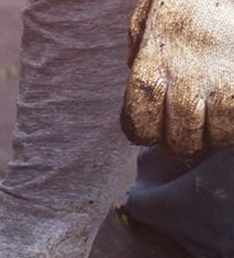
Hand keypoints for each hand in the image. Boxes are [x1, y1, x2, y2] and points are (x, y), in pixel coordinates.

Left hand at [122, 0, 233, 156]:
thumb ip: (139, 53)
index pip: (140, 125)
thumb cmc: (190, 1)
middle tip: (186, 130)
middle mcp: (186, 79)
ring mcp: (223, 82)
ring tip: (215, 117)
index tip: (152, 128)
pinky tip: (231, 108)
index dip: (145, 132)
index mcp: (153, 65)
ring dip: (216, 134)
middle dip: (182, 142)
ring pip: (218, 136)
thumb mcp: (151, 20)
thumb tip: (135, 77)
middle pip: (180, 140)